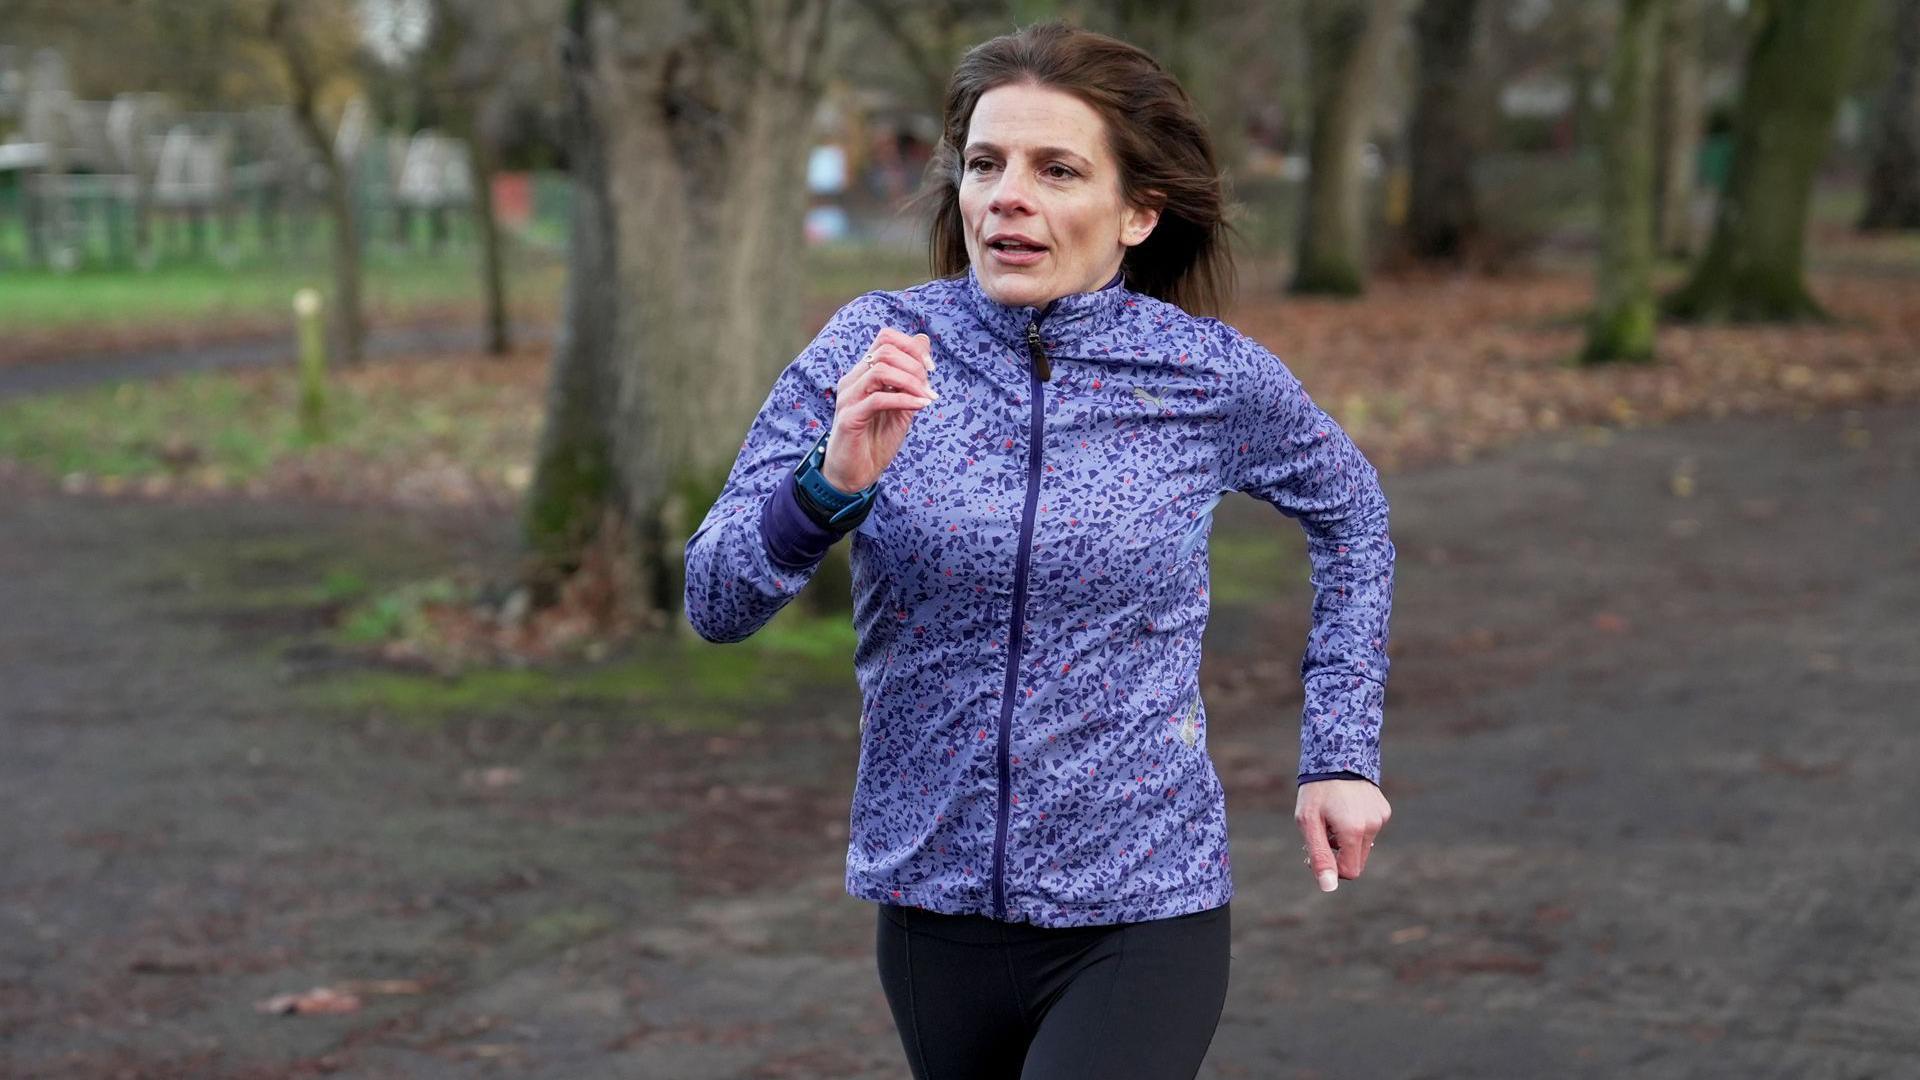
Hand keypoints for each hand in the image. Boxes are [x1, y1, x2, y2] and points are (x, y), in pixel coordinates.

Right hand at [822, 329, 938, 491]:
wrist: (854, 473)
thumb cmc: (876, 439)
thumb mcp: (901, 403)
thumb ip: (911, 375)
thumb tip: (924, 340)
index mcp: (863, 373)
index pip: (885, 338)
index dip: (912, 347)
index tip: (931, 368)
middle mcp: (853, 380)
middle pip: (885, 351)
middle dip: (915, 366)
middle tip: (929, 388)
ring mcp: (848, 397)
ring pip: (880, 370)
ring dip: (911, 381)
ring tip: (926, 397)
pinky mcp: (848, 418)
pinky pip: (878, 399)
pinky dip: (905, 400)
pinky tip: (920, 406)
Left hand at [1295, 778, 1389, 892]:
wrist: (1336, 753)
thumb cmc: (1316, 791)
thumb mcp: (1308, 823)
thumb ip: (1319, 856)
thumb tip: (1328, 887)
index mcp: (1353, 831)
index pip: (1350, 871)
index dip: (1332, 867)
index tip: (1317, 852)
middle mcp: (1373, 826)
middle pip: (1357, 860)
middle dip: (1339, 853)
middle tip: (1321, 834)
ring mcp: (1381, 817)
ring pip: (1363, 845)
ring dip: (1347, 840)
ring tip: (1332, 817)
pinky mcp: (1384, 809)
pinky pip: (1369, 829)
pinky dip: (1356, 826)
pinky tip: (1345, 807)